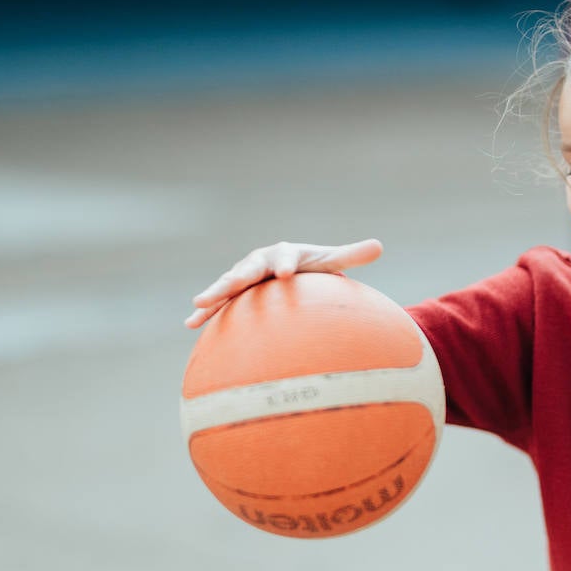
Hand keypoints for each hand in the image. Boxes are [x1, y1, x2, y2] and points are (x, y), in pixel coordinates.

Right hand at [185, 238, 383, 328]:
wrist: (288, 270)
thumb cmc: (312, 267)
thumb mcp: (331, 262)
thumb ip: (351, 255)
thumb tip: (379, 245)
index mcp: (283, 253)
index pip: (285, 257)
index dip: (285, 264)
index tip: (285, 274)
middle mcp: (258, 263)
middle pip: (247, 269)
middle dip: (238, 276)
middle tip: (232, 284)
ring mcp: (242, 278)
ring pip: (227, 285)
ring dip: (213, 294)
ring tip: (199, 304)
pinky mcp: (233, 295)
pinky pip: (218, 304)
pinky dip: (205, 313)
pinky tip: (190, 325)